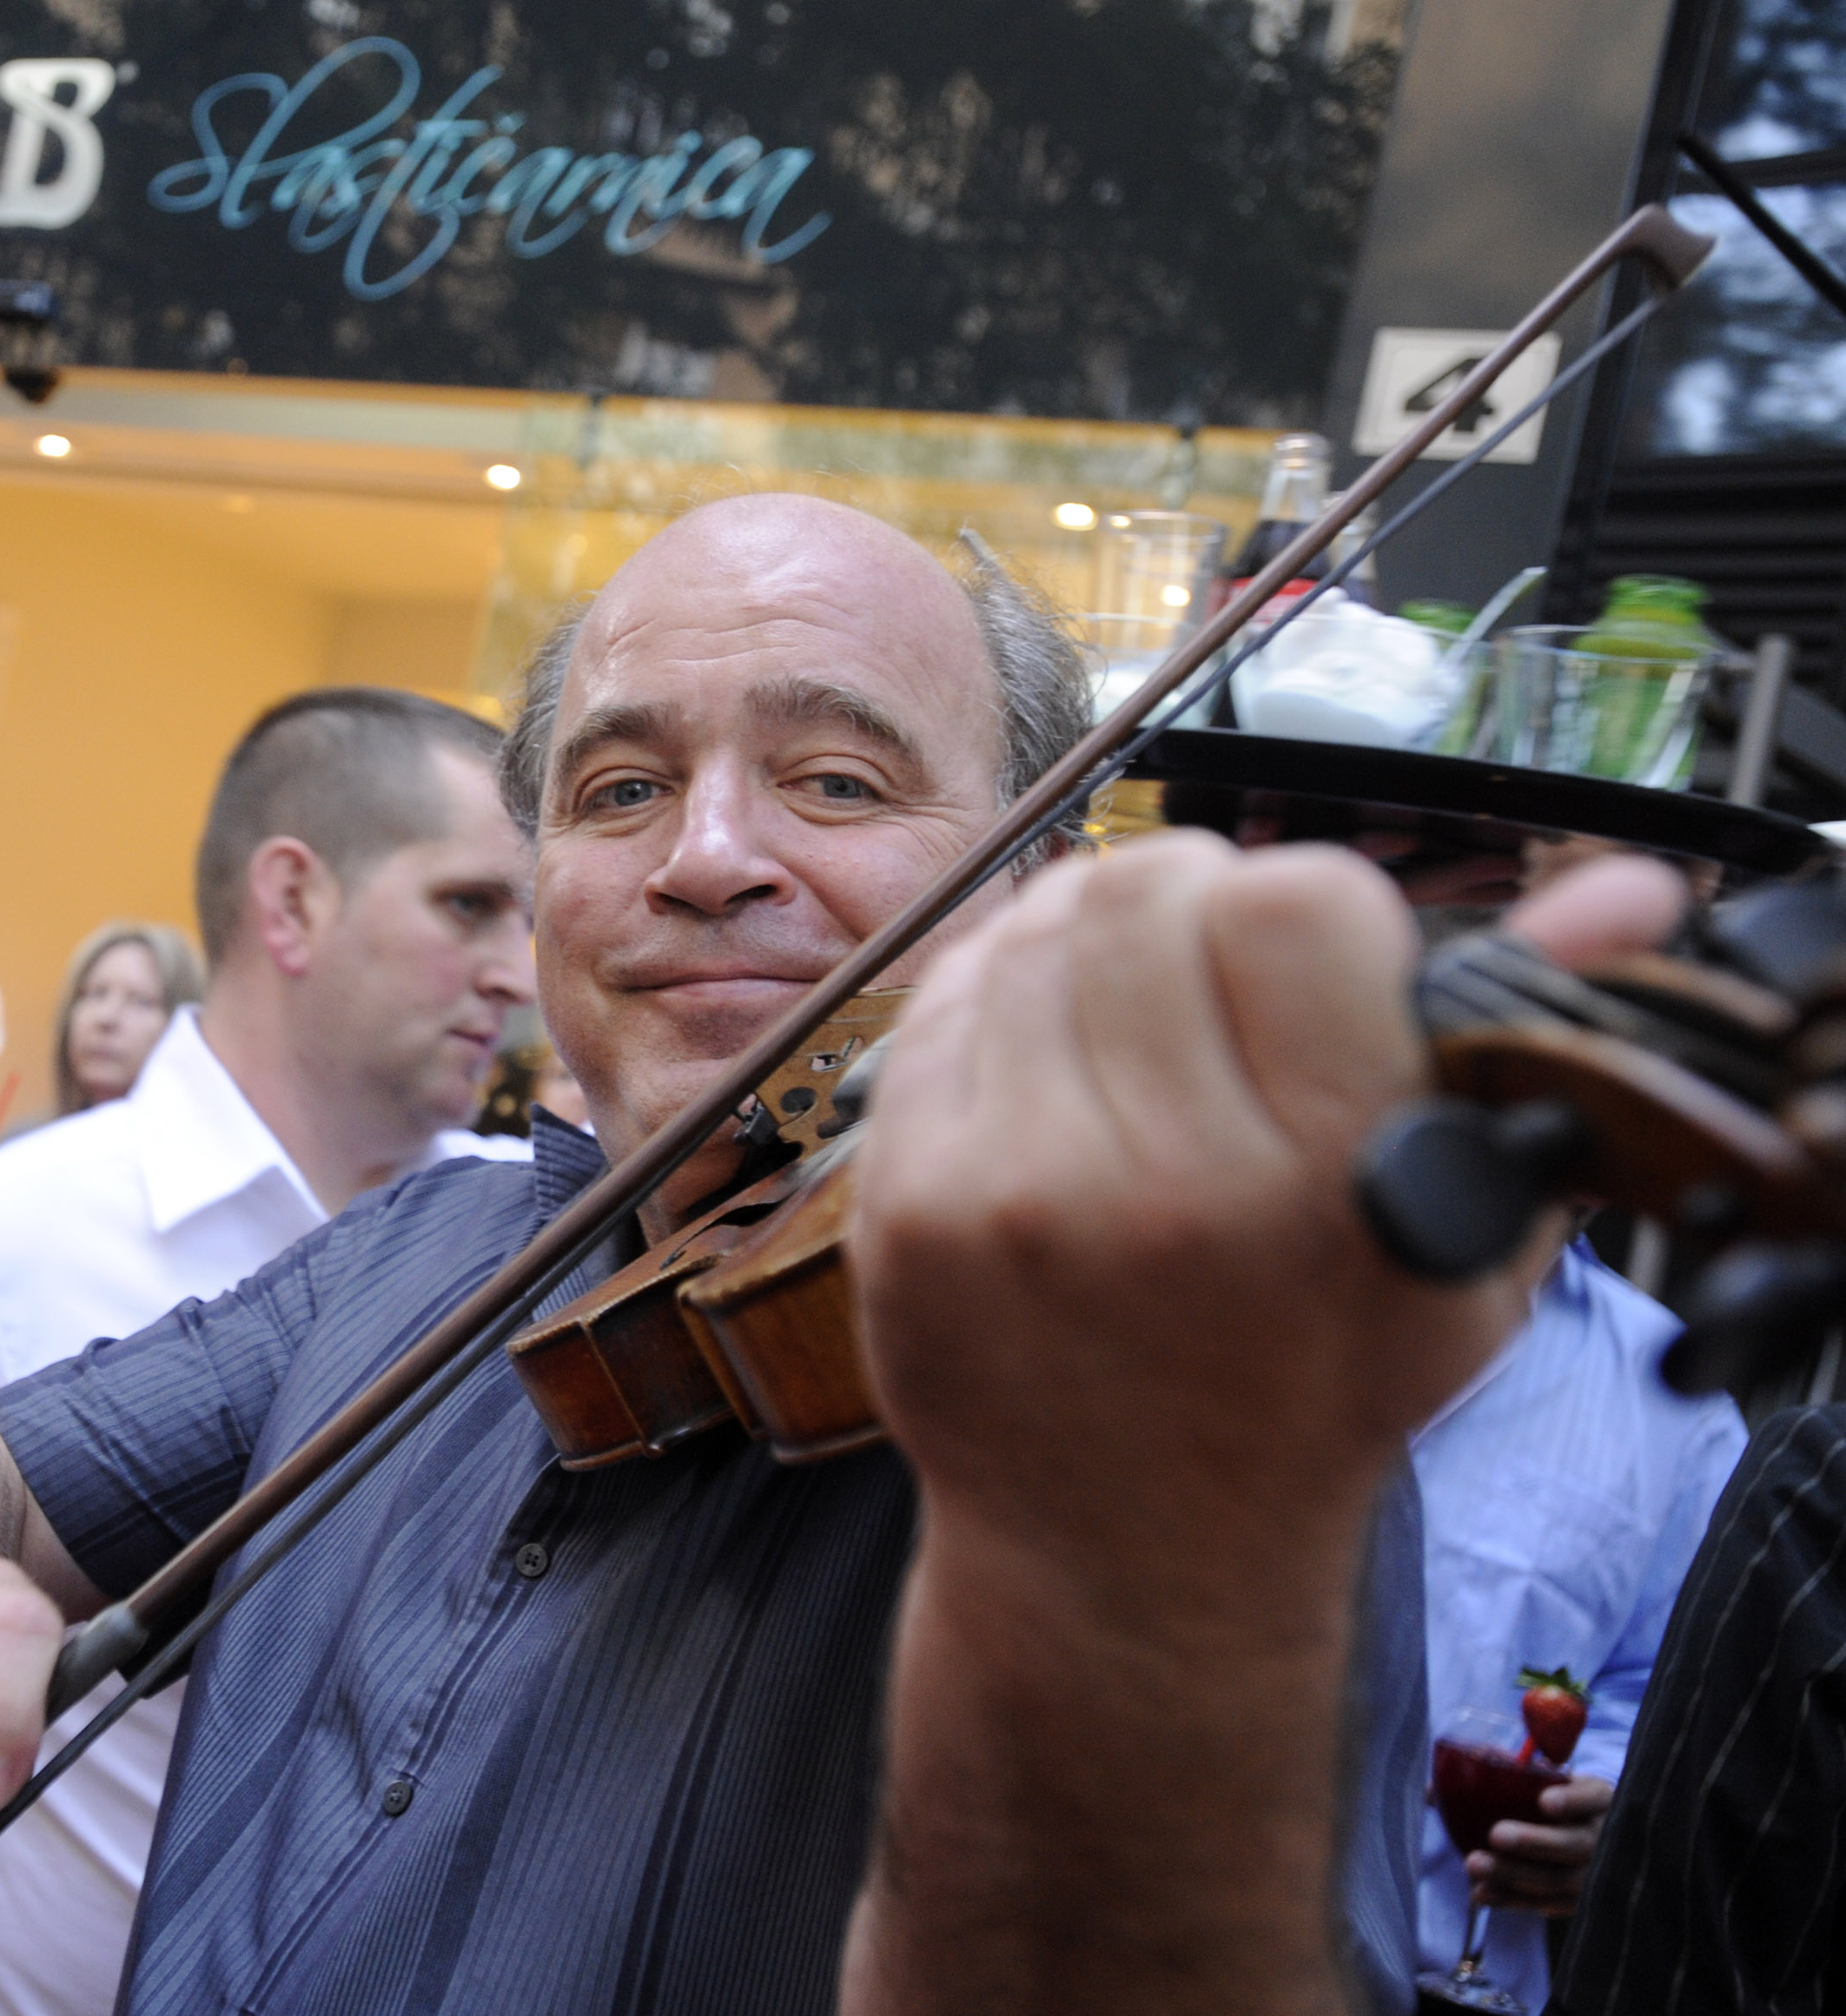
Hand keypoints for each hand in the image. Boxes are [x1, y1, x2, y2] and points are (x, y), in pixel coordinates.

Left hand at [853, 833, 1542, 1617]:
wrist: (1133, 1558)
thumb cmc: (1313, 1387)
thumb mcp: (1461, 1245)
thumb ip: (1520, 1049)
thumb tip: (1625, 887)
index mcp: (1324, 1184)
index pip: (1291, 902)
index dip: (1308, 906)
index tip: (1310, 963)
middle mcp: (1158, 1184)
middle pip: (1143, 890)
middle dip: (1188, 905)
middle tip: (1208, 975)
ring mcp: (1009, 1194)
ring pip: (1029, 930)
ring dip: (1086, 944)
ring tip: (1130, 1025)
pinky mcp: (903, 1207)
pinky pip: (939, 1006)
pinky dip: (995, 1002)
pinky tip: (1048, 1069)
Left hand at [1469, 1774, 1612, 1914]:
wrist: (1591, 1838)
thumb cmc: (1555, 1799)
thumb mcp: (1543, 1782)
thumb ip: (1501, 1778)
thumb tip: (1433, 1788)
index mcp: (1599, 1799)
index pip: (1593, 1797)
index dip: (1572, 1800)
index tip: (1545, 1802)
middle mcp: (1604, 1837)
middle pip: (1574, 1843)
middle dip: (1535, 1842)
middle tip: (1496, 1835)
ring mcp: (1595, 1875)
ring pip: (1559, 1880)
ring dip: (1514, 1874)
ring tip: (1474, 1865)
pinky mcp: (1579, 1903)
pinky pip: (1547, 1905)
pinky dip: (1512, 1899)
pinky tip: (1481, 1893)